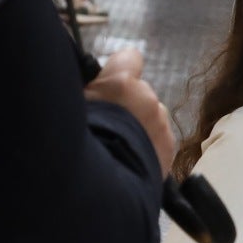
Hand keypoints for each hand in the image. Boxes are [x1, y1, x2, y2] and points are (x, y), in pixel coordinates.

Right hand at [82, 47, 177, 169]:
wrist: (101, 185)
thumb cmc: (76, 141)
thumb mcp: (73, 106)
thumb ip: (88, 92)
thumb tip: (90, 89)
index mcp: (120, 83)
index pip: (129, 58)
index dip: (120, 69)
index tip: (110, 83)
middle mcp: (146, 97)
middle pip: (139, 93)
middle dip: (127, 105)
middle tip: (107, 126)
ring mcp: (161, 122)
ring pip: (151, 117)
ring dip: (139, 126)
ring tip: (119, 148)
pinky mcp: (169, 147)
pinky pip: (159, 139)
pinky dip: (149, 146)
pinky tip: (131, 159)